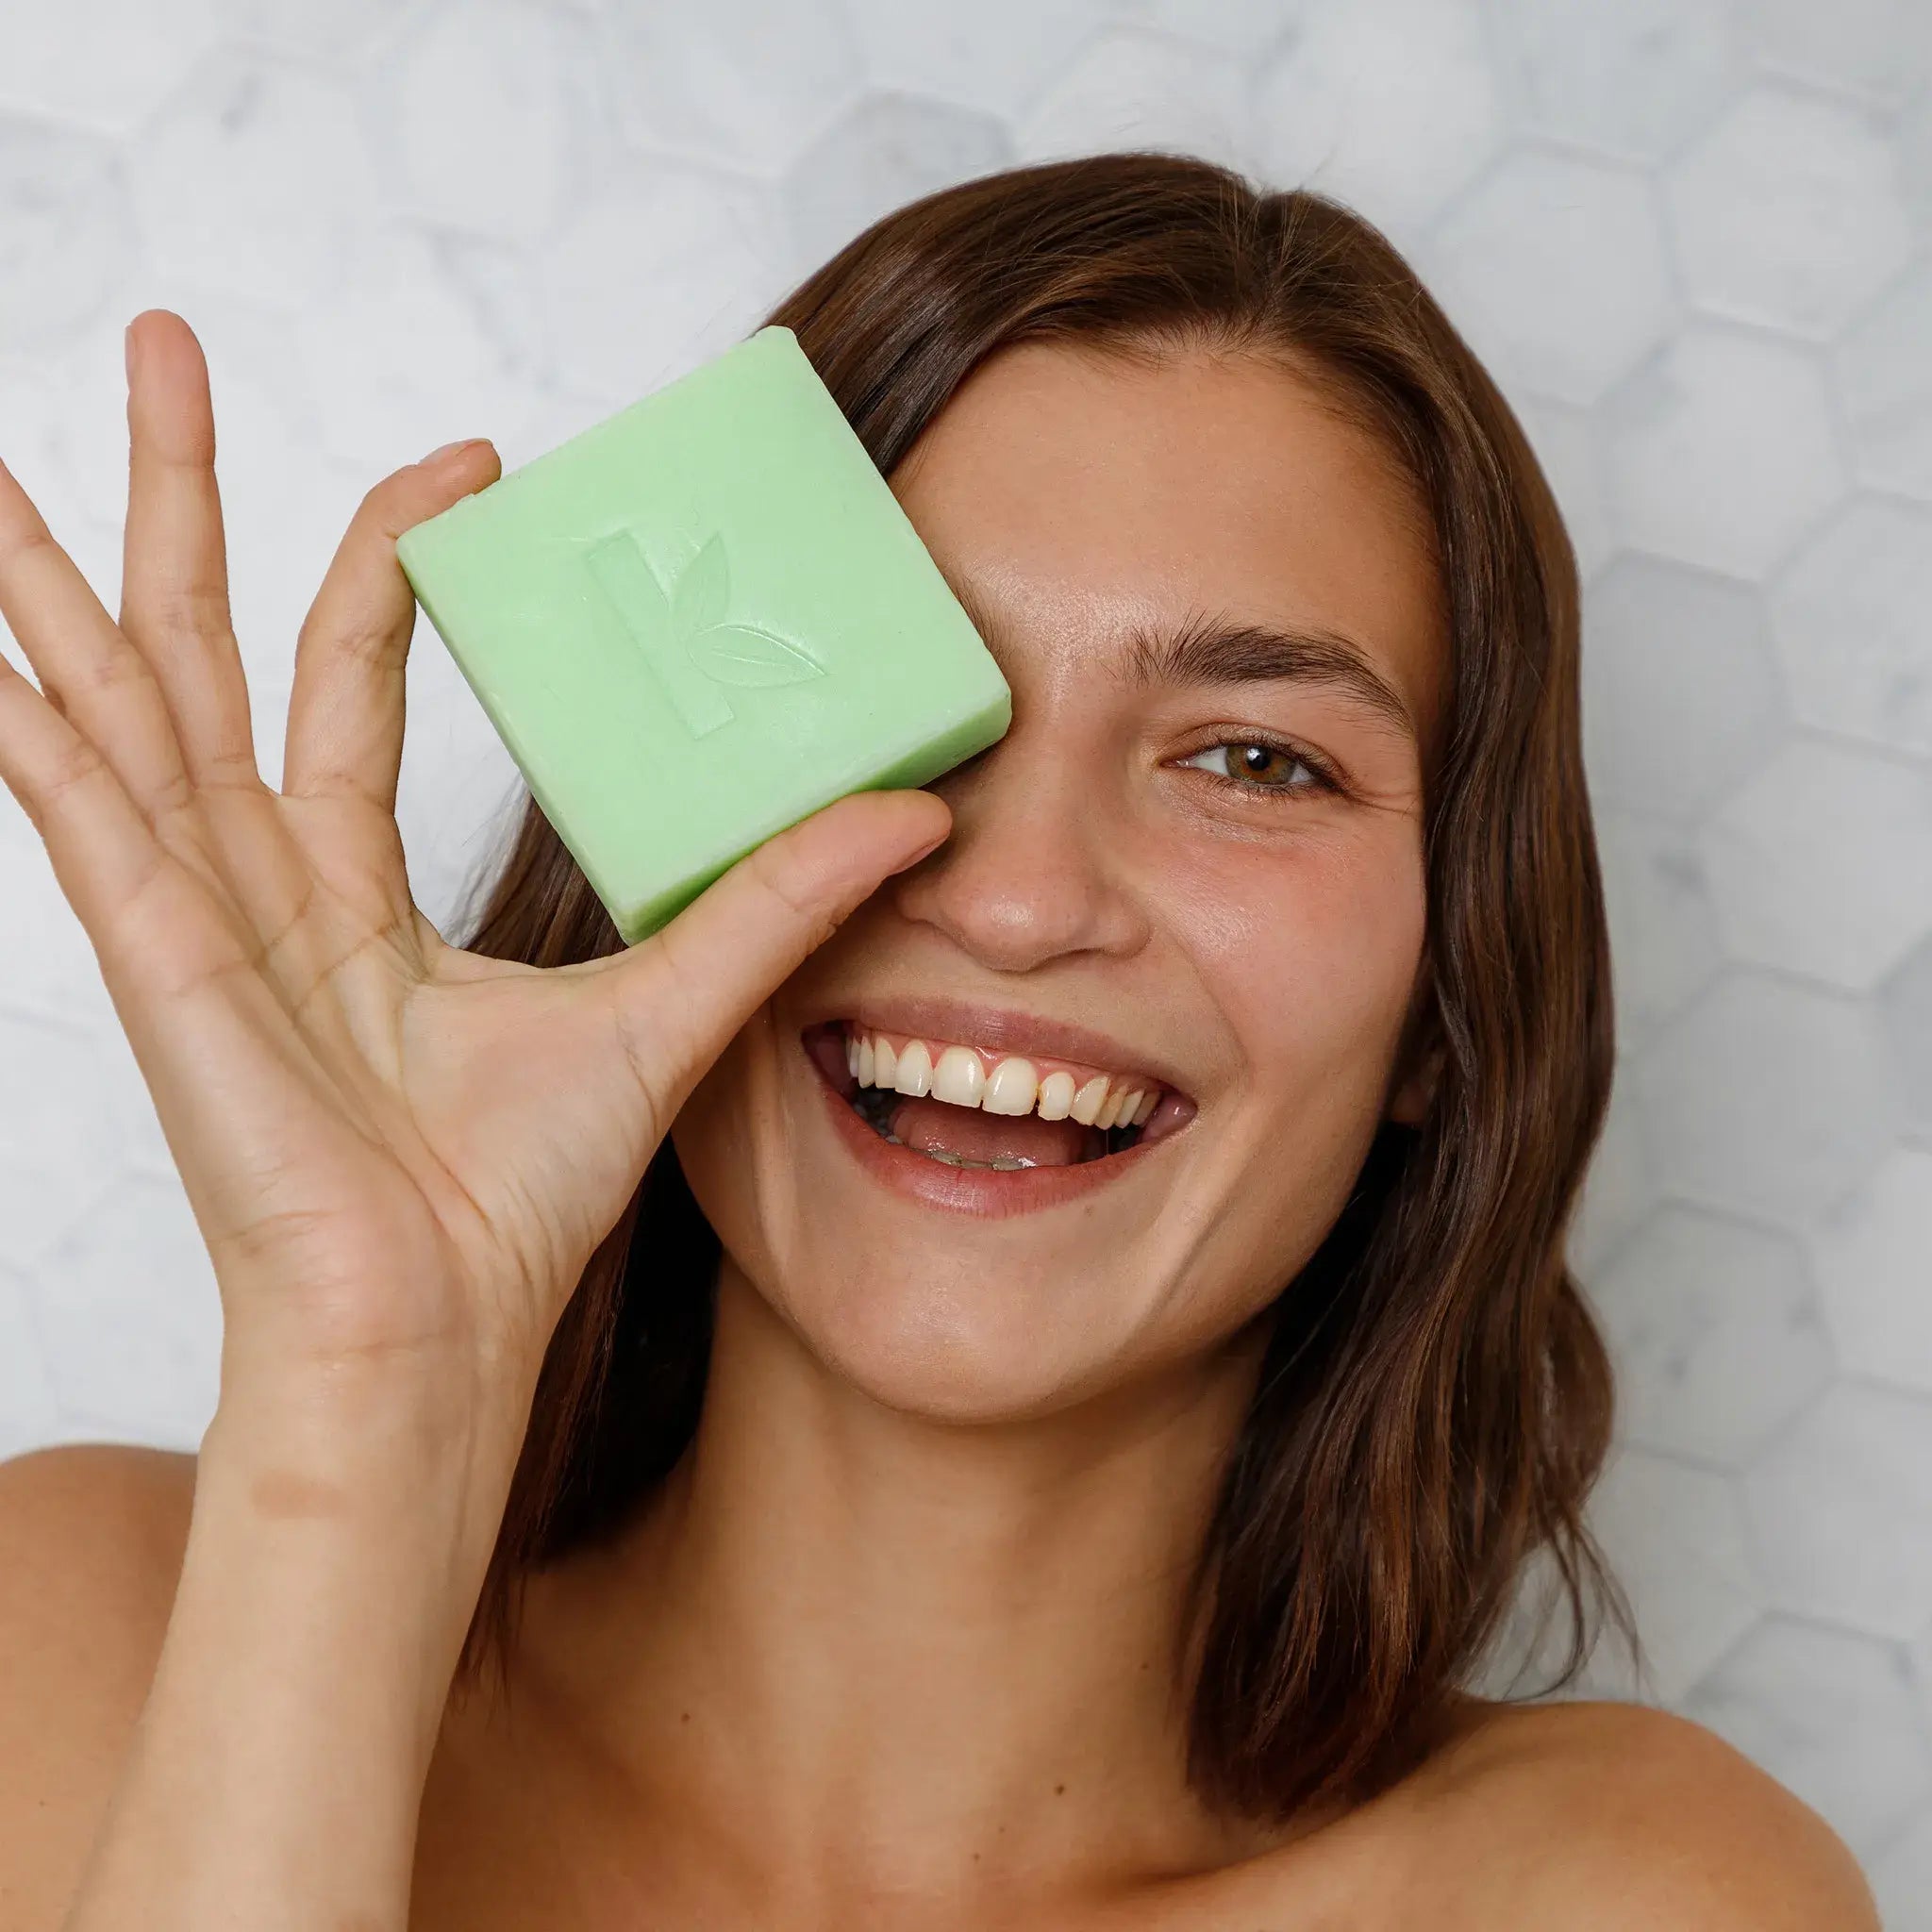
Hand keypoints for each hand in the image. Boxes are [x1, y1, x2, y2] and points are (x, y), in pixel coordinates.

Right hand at [0, 310, 949, 1440]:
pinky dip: (39, 740)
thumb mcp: (668, 1006)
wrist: (440, 1330)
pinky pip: (88, 827)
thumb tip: (915, 812)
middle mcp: (255, 881)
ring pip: (115, 703)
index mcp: (346, 886)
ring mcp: (194, 917)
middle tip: (161, 345)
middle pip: (202, 645)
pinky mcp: (164, 970)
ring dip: (55, 578)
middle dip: (182, 496)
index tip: (461, 459)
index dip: (382, 558)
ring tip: (1, 462)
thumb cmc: (510, 1200)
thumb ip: (778, 899)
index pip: (344, 678)